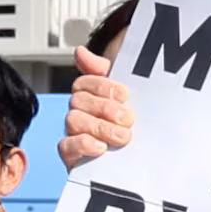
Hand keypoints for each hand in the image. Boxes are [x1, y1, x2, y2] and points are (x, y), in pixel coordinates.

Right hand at [57, 49, 134, 169]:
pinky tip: (101, 148)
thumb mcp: (126, 92)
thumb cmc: (132, 122)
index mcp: (91, 95)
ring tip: (123, 137)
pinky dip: (83, 144)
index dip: (103, 86)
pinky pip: (66, 146)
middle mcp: (80, 112)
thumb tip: (80, 51)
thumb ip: (104, 70)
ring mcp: (74, 133)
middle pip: (78, 100)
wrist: (144, 160)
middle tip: (128, 119)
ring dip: (100, 127)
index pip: (84, 82)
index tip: (125, 95)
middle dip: (105, 108)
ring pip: (73, 120)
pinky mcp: (72, 155)